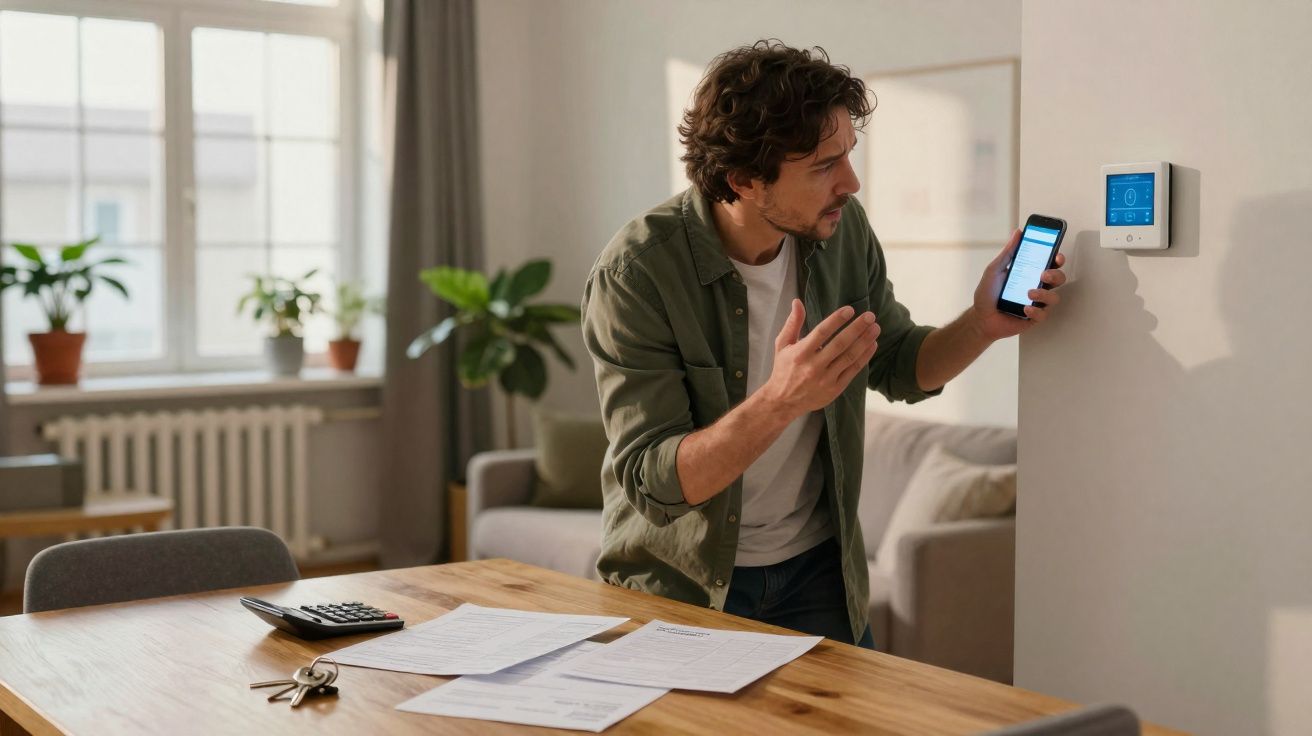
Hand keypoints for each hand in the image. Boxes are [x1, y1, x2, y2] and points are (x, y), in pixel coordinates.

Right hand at [760, 300, 879, 417]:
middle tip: (870, 316)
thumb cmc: (783, 369)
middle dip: (857, 328)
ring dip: (865, 341)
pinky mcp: (834, 389)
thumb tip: (797, 301)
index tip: (850, 310)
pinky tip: (872, 345)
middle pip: (840, 344)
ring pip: (849, 357)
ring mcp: (826, 379)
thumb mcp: (782, 345)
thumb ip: (792, 323)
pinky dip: (864, 357)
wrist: (783, 401)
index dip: (837, 320)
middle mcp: (813, 366)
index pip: (822, 332)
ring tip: (875, 328)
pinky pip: (853, 370)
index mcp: (800, 353)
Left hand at [971, 228, 1067, 340]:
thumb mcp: (994, 270)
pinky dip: (1035, 311)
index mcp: (1030, 273)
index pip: (1050, 263)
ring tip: (1029, 294)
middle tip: (1044, 274)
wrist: (980, 317)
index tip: (1057, 255)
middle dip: (1055, 275)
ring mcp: (1037, 303)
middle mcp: (1037, 287)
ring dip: (1044, 294)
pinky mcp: (1034, 318)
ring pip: (1053, 297)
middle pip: (1058, 279)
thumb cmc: (987, 293)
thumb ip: (1008, 252)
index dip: (1057, 258)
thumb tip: (1018, 232)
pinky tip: (1025, 309)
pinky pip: (1043, 314)